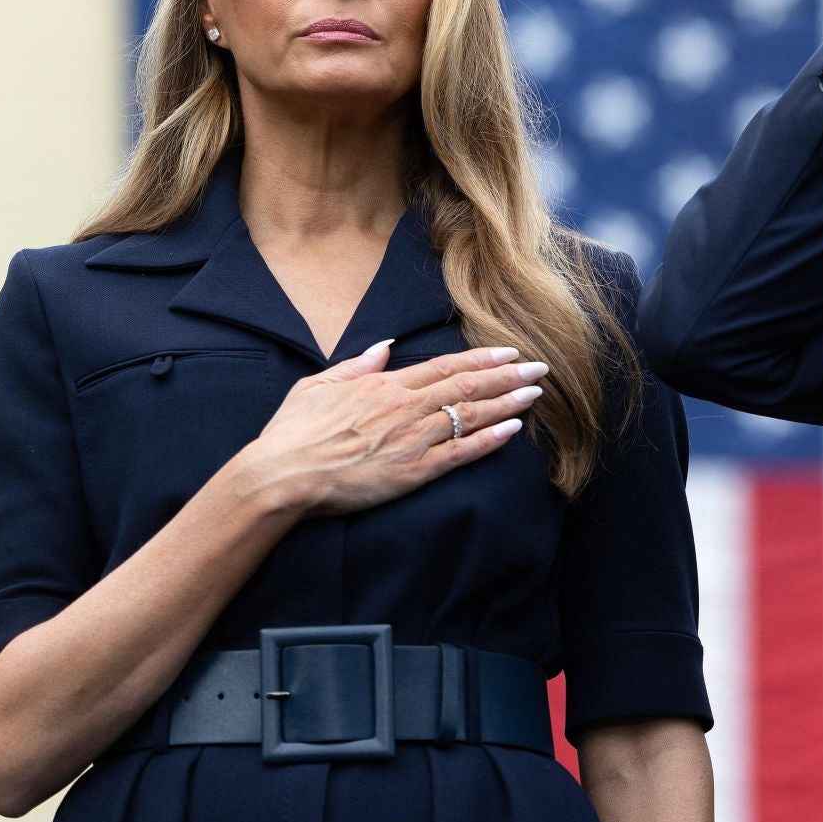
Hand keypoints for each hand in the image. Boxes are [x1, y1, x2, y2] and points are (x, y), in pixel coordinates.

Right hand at [237, 341, 545, 517]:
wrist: (282, 476)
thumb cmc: (293, 434)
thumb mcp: (319, 385)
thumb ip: (358, 365)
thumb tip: (385, 345)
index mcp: (385, 386)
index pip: (445, 367)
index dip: (481, 358)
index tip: (509, 350)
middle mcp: (405, 407)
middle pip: (468, 386)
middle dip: (507, 374)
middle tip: (540, 367)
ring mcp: (413, 439)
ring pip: (471, 415)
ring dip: (508, 402)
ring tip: (536, 392)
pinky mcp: (414, 471)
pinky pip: (461, 452)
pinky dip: (490, 440)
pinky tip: (514, 430)